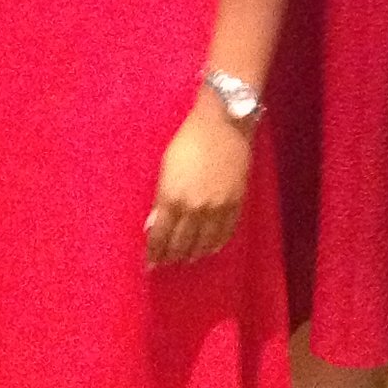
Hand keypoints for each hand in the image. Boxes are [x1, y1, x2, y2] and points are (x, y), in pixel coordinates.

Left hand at [145, 96, 251, 267]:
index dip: (154, 252)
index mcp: (173, 197)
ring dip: (193, 253)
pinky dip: (216, 244)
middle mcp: (195, 208)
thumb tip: (154, 225)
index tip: (150, 262)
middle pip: (182, 243)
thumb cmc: (189, 140)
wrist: (223, 124)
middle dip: (172, 255)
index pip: (161, 236)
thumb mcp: (166, 167)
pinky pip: (226, 233)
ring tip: (186, 258)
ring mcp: (218, 208)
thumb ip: (161, 200)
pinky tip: (210, 248)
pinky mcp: (236, 203)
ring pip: (204, 243)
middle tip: (166, 262)